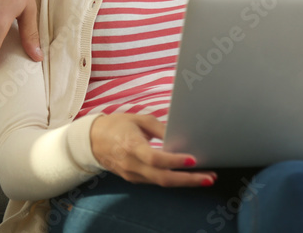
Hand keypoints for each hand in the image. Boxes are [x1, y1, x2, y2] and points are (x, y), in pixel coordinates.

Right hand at [90, 114, 216, 187]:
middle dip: (188, 180)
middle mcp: (132, 164)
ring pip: (161, 183)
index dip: (174, 161)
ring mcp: (132, 174)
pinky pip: (156, 181)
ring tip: (206, 178)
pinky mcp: (134, 179)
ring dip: (185, 182)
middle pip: (162, 178)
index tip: (193, 159)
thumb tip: (181, 136)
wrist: (93, 140)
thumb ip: (161, 128)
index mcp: (131, 146)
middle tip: (209, 178)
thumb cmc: (118, 125)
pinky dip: (174, 179)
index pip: (155, 158)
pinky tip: (188, 176)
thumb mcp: (139, 119)